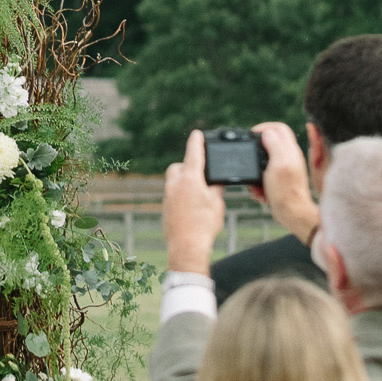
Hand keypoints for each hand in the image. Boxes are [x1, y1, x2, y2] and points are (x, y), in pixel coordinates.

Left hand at [162, 130, 225, 273]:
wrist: (186, 247)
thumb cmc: (204, 225)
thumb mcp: (217, 203)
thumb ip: (216, 187)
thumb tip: (215, 180)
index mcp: (190, 178)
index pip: (194, 153)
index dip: (197, 142)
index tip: (197, 133)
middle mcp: (175, 183)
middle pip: (179, 166)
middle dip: (188, 167)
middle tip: (200, 176)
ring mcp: (168, 195)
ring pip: (174, 180)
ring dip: (184, 182)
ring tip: (198, 195)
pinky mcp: (165, 206)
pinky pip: (172, 194)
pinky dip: (181, 195)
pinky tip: (190, 208)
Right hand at [254, 122, 317, 243]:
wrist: (293, 215)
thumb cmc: (287, 192)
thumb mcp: (278, 164)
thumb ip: (274, 145)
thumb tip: (267, 132)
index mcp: (290, 150)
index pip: (279, 128)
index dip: (264, 128)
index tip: (252, 136)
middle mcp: (289, 157)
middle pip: (271, 143)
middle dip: (257, 151)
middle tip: (250, 158)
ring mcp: (286, 169)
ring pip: (266, 160)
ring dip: (256, 170)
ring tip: (254, 182)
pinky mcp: (281, 181)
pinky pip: (266, 175)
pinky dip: (260, 182)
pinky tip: (259, 192)